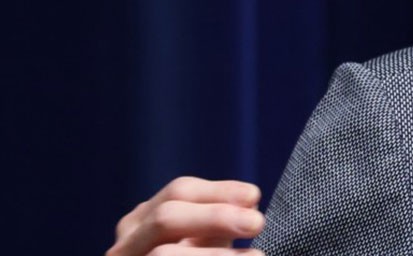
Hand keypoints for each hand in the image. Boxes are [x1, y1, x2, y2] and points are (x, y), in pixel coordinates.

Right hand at [106, 176, 264, 255]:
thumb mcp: (202, 244)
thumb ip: (217, 225)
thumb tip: (251, 207)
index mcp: (142, 222)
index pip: (179, 192)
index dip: (219, 192)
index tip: (256, 196)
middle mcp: (124, 245)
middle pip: (166, 217)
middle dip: (215, 216)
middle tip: (258, 224)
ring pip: (163, 255)